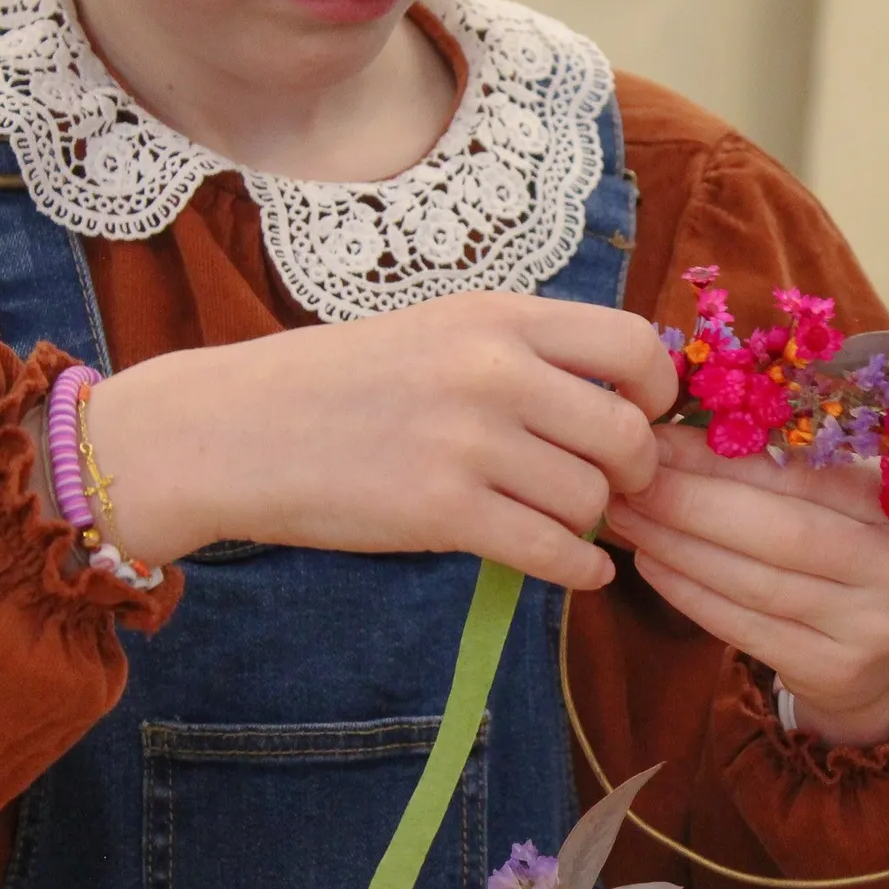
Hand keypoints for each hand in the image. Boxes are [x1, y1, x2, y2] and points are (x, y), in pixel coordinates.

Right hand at [79, 292, 677, 588]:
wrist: (231, 429)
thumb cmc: (340, 381)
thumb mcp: (439, 329)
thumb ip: (524, 351)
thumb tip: (620, 396)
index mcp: (498, 316)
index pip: (633, 344)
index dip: (658, 391)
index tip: (645, 417)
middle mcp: (494, 370)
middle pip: (627, 432)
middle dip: (635, 470)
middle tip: (616, 487)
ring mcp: (469, 441)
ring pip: (591, 498)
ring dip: (593, 522)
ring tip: (569, 522)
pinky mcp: (442, 512)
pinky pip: (553, 552)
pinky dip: (580, 571)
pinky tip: (577, 572)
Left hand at [604, 423, 888, 746]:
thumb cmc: (853, 556)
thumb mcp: (843, 504)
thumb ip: (784, 469)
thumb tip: (675, 436)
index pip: (802, 475)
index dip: (722, 458)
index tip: (657, 439)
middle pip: (779, 531)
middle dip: (690, 502)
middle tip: (629, 480)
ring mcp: (870, 627)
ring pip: (752, 581)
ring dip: (677, 545)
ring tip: (628, 516)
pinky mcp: (833, 671)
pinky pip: (742, 627)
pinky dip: (687, 591)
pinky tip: (649, 562)